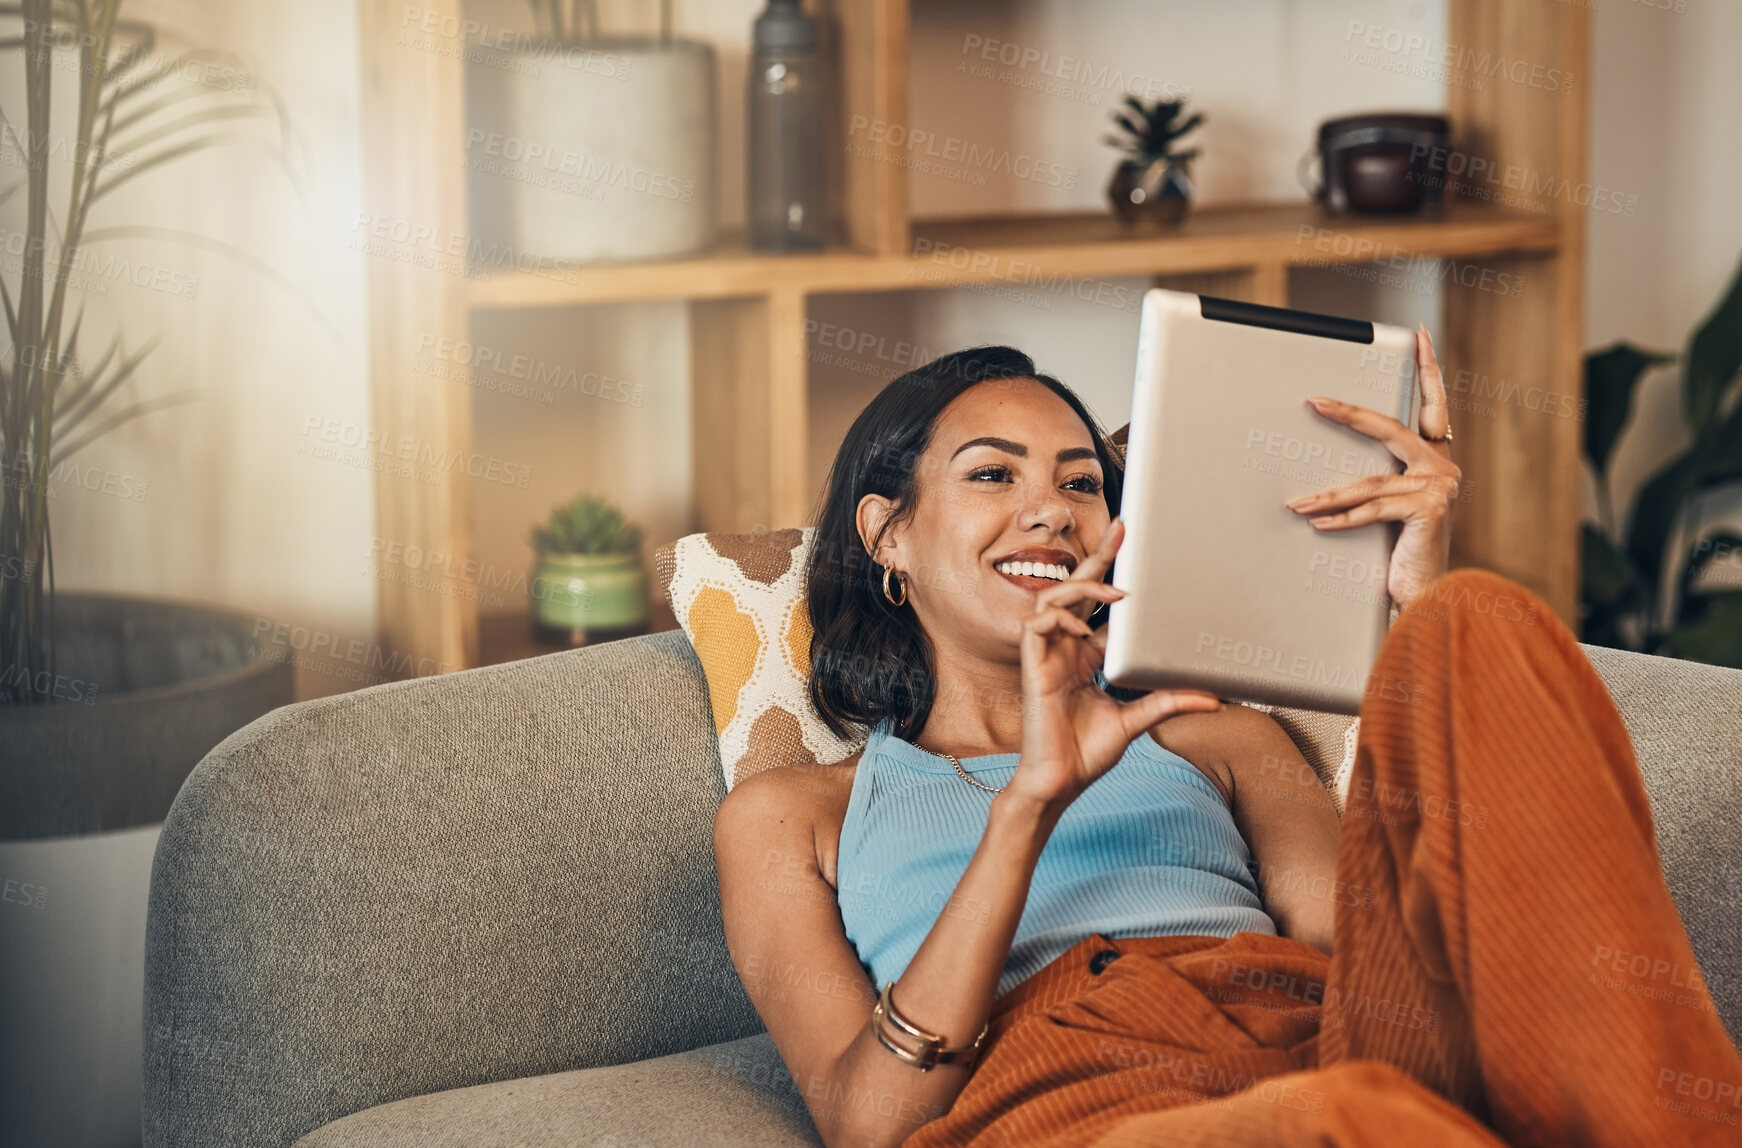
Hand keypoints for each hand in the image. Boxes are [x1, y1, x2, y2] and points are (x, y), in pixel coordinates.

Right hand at [1007, 518, 1220, 812]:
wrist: (1061, 781)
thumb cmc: (1087, 752)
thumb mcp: (1136, 719)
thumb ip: (1168, 702)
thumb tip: (1213, 699)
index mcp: (1085, 657)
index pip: (1098, 607)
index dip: (1112, 577)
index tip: (1133, 549)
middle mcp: (1065, 649)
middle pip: (1076, 590)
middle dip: (1097, 558)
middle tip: (1121, 529)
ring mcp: (1047, 655)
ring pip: (1053, 599)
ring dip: (1082, 590)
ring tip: (1114, 595)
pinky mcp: (1032, 666)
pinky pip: (1037, 624)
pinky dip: (1059, 618)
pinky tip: (1081, 628)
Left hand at [1286, 323, 1461, 607]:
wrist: (1427, 594)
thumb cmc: (1403, 552)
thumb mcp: (1390, 510)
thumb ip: (1377, 482)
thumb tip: (1326, 469)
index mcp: (1435, 459)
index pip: (1433, 405)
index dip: (1429, 369)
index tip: (1421, 336)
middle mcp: (1443, 468)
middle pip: (1390, 430)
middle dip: (1349, 415)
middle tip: (1315, 402)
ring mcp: (1440, 488)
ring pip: (1371, 481)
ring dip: (1328, 494)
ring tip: (1296, 502)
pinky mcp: (1429, 510)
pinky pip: (1373, 510)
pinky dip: (1341, 518)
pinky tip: (1316, 522)